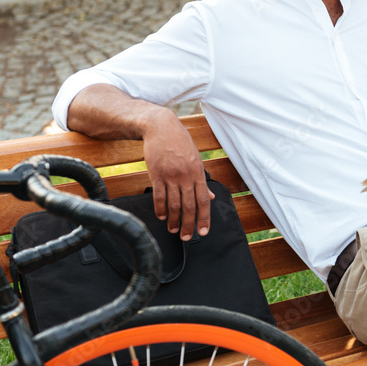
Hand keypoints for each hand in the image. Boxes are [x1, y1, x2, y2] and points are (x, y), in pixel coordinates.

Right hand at [142, 114, 214, 239]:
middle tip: (187, 238)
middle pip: (189, 206)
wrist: (161, 127)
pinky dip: (160, 209)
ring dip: (174, 220)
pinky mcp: (156, 174)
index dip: (204, 218)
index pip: (203, 201)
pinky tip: (162, 216)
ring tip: (174, 230)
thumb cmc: (180, 143)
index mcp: (198, 173)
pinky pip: (159, 196)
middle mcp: (186, 176)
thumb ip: (202, 181)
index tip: (203, 232)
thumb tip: (210, 197)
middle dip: (189, 225)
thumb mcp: (196, 159)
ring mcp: (171, 176)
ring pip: (174, 204)